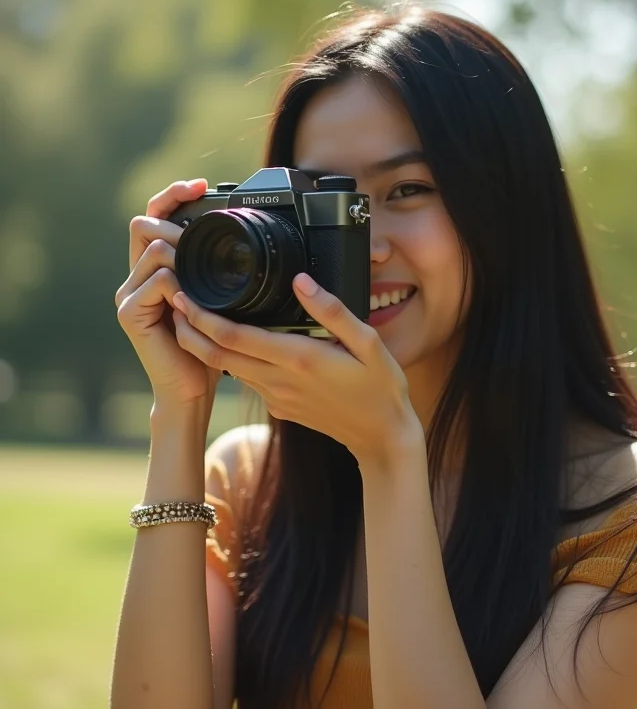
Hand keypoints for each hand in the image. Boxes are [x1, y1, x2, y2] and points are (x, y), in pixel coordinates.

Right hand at [115, 179, 220, 407]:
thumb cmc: (207, 346)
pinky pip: (158, 280)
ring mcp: (128, 294)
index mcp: (154, 269)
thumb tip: (236, 235)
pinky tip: (193, 304)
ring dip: (183, 257)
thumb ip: (212, 270)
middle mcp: (135, 277)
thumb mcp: (216, 299)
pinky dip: (181, 286)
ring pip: (153, 249)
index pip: (153, 216)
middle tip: (204, 237)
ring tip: (203, 281)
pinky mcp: (129, 312)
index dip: (173, 195)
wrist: (191, 389)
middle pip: (143, 223)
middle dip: (175, 222)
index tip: (202, 185)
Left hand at [171, 272, 423, 469]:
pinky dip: (230, 360)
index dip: (202, 317)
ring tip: (192, 316)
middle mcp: (279, 380)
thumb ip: (332, 310)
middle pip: (218, 354)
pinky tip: (233, 342)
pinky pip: (248, 379)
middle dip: (190, 328)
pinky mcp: (280, 407)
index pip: (234, 336)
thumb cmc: (381, 386)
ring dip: (205, 344)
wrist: (382, 437)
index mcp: (298, 359)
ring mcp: (277, 397)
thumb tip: (300, 281)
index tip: (183, 294)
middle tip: (173, 299)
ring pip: (228, 368)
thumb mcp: (369, 342)